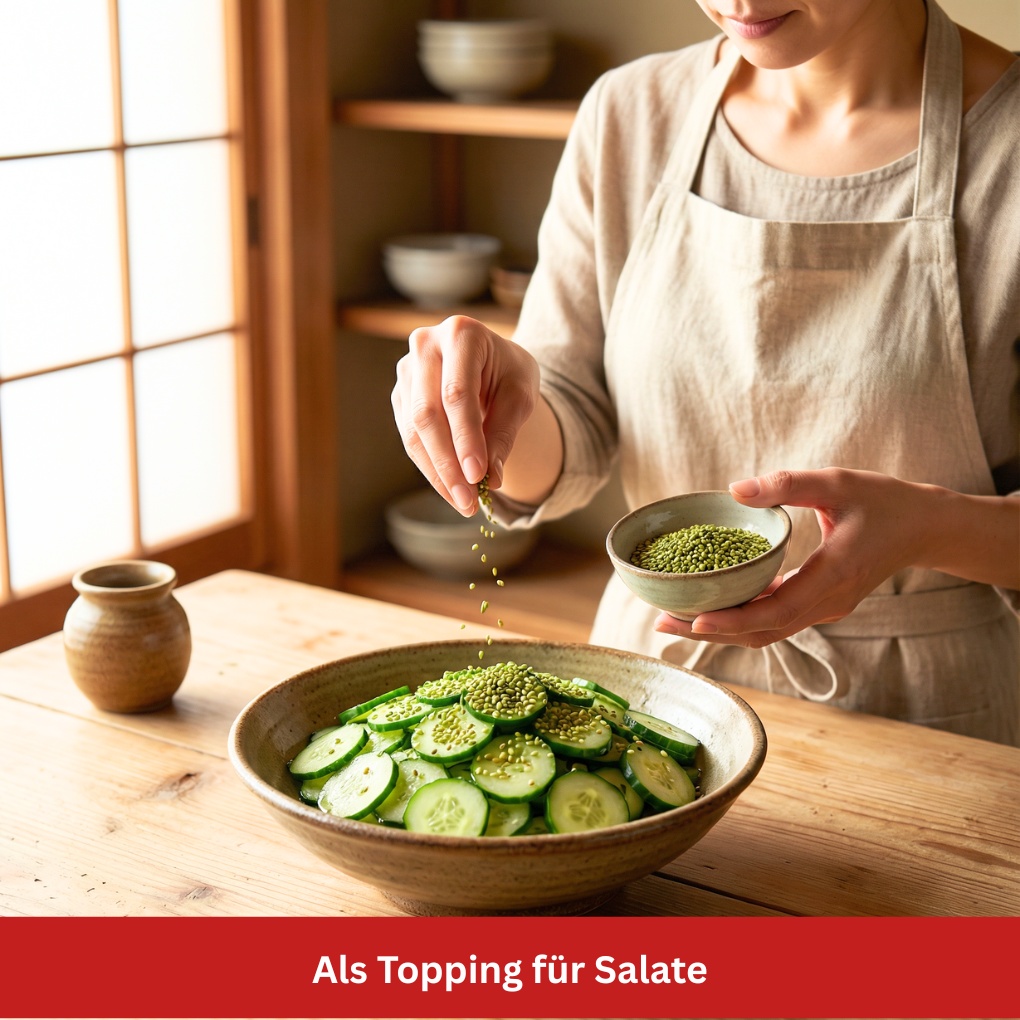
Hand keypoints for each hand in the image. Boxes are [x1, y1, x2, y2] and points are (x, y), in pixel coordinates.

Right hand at [391, 315, 540, 515]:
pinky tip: (450, 490)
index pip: (457, 393)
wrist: (492, 362)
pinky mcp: (400, 394)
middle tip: (468, 500)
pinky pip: (409, 437)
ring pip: (413, 430)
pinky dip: (430, 467)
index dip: (465, 438)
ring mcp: (406, 370)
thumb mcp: (520, 395)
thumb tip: (491, 479)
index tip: (478, 476)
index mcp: (461, 333)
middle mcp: (425, 345)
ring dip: (436, 472)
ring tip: (462, 503)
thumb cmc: (509, 373)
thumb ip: (504, 432)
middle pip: (427, 414)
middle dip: (447, 463)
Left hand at [654, 468, 933, 647]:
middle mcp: (827, 603)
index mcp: (833, 576)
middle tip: (659, 623)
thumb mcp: (838, 482)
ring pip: (765, 631)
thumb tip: (735, 490)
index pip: (775, 611)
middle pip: (761, 631)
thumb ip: (787, 485)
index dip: (732, 620)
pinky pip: (774, 620)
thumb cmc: (885, 502)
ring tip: (671, 620)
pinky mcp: (819, 604)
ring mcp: (824, 609)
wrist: (925, 527)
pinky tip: (707, 609)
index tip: (693, 620)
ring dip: (720, 630)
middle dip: (710, 631)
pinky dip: (739, 619)